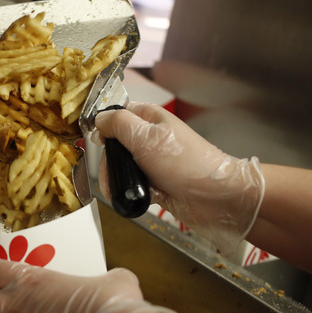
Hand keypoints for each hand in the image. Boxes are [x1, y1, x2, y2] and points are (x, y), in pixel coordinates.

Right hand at [93, 102, 264, 254]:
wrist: (215, 198)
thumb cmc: (187, 163)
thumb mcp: (145, 137)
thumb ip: (117, 123)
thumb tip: (98, 120)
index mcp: (149, 118)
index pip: (117, 114)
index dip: (104, 126)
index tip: (96, 140)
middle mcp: (150, 139)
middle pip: (115, 146)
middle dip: (110, 162)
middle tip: (113, 172)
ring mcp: (153, 162)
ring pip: (122, 169)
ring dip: (120, 180)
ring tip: (125, 188)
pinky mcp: (156, 183)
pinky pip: (133, 186)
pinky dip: (133, 193)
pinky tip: (140, 196)